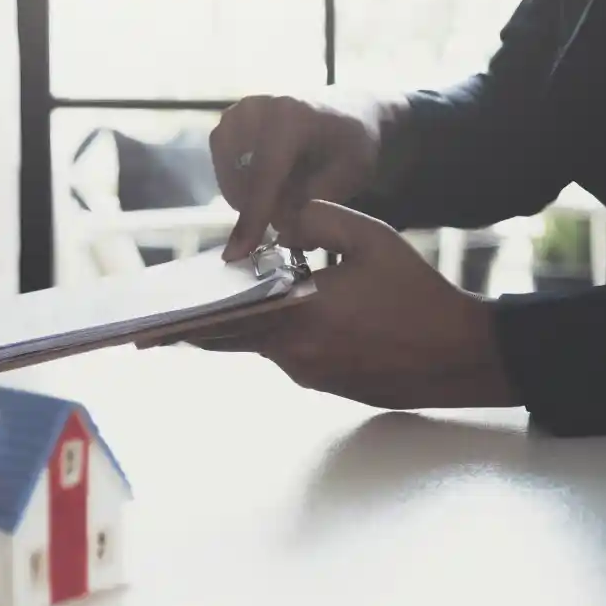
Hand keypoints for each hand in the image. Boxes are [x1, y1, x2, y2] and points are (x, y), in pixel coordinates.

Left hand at [181, 201, 517, 409]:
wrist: (461, 355)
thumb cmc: (417, 294)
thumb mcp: (372, 239)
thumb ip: (318, 220)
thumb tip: (279, 222)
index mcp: (301, 318)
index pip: (224, 325)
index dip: (183, 327)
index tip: (145, 333)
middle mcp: (296, 355)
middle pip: (231, 341)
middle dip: (197, 331)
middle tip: (156, 329)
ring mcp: (310, 376)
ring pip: (262, 345)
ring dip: (246, 325)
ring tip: (226, 304)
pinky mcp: (326, 385)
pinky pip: (289, 355)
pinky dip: (277, 334)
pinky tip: (285, 314)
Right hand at [210, 92, 388, 260]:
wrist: (349, 112)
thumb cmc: (352, 146)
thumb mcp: (345, 178)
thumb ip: (307, 203)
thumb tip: (275, 227)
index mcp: (292, 118)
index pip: (263, 177)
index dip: (252, 218)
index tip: (237, 253)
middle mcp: (258, 108)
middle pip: (241, 178)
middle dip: (257, 208)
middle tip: (284, 219)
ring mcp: (239, 112)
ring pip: (228, 175)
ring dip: (248, 196)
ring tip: (280, 199)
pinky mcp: (229, 121)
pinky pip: (224, 166)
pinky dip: (242, 184)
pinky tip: (268, 187)